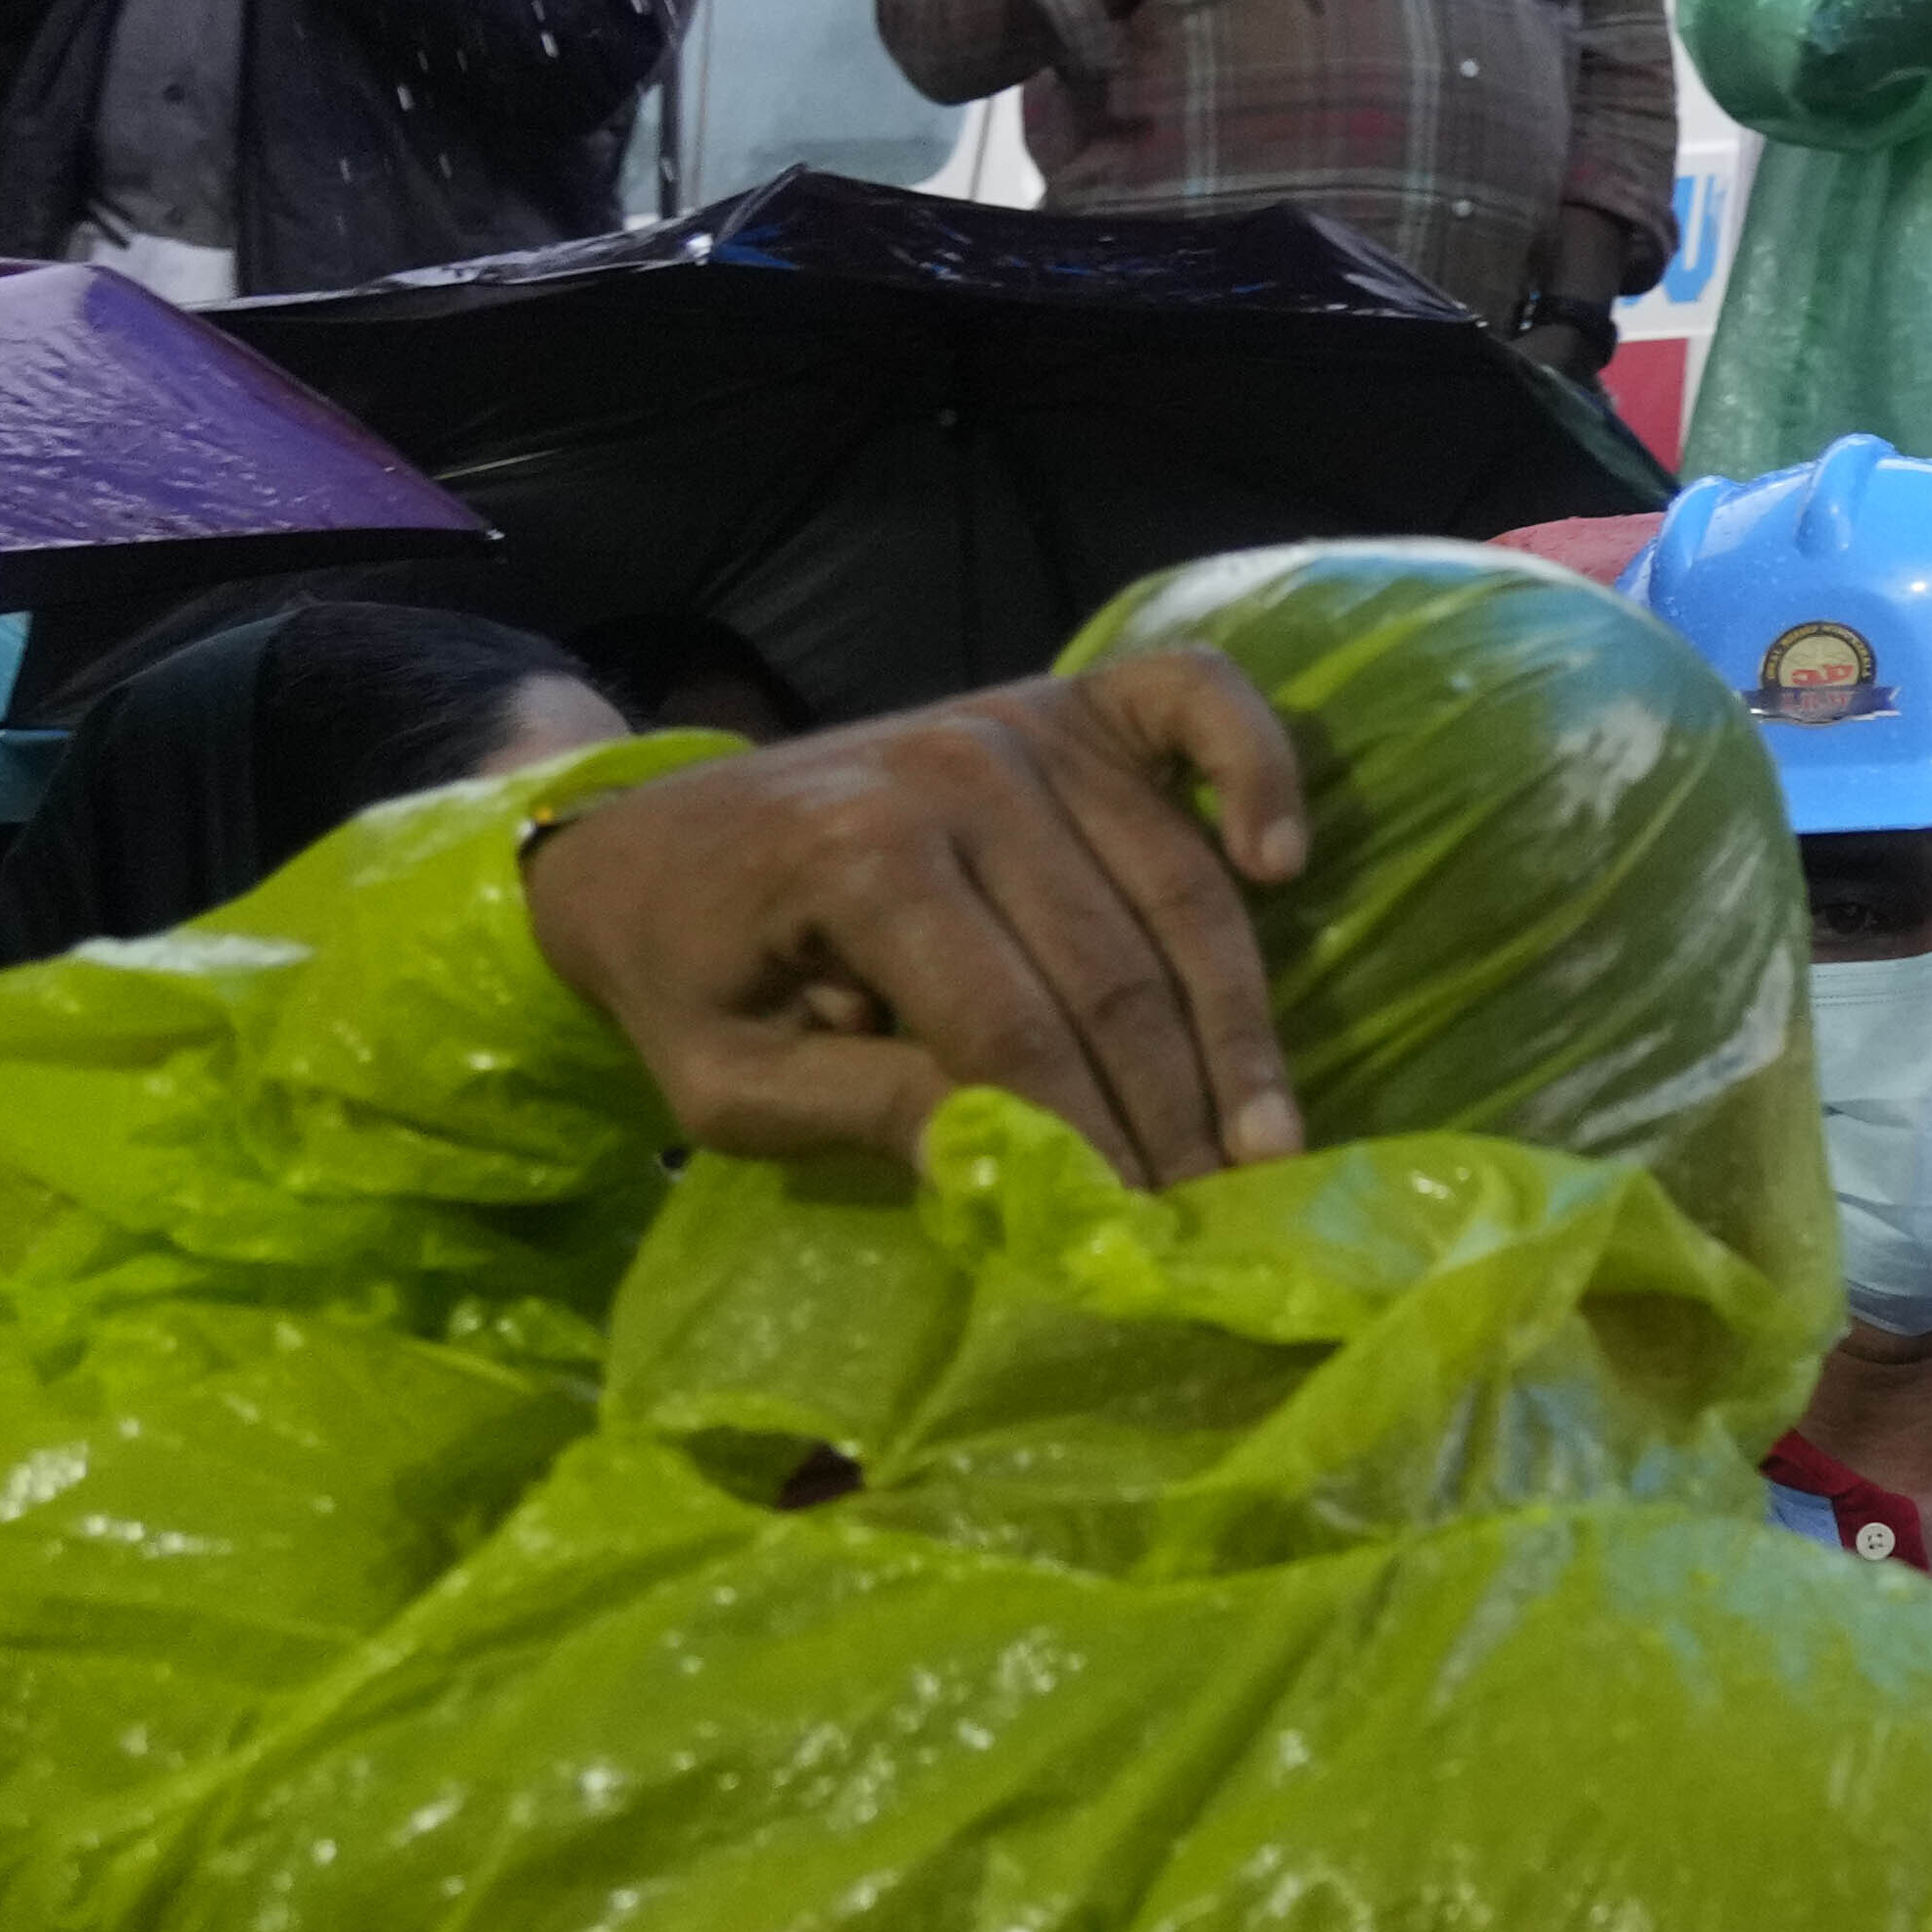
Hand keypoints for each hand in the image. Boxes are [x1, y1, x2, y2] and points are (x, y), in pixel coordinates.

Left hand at [520, 653, 1316, 1184]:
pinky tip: (1283, 864)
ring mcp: (1020, 726)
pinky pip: (1196, 701)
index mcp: (856, 859)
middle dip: (1170, 1106)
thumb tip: (1016, 1170)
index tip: (1129, 1230)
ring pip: (1176, 883)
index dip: (1084, 1138)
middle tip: (1213, 1209)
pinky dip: (1263, 767)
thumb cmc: (687, 975)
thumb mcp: (728, 1083)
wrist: (647, 838)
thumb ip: (864, 1112)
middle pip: (1111, 969)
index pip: (1012, 1027)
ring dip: (1236, 1017)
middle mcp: (956, 775)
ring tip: (1266, 1133)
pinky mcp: (1067, 702)